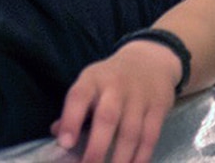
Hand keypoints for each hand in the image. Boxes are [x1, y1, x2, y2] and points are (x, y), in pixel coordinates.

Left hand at [50, 43, 179, 162]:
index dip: (70, 120)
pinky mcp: (158, 108)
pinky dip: (141, 156)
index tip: (65, 144)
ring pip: (131, 132)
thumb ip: (75, 109)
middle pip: (107, 118)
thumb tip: (57, 132)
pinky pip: (150, 136)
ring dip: (121, 158)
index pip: (79, 97)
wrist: (149, 61)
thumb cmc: (111, 79)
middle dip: (97, 147)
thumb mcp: (90, 84)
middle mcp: (115, 87)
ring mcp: (139, 98)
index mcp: (92, 79)